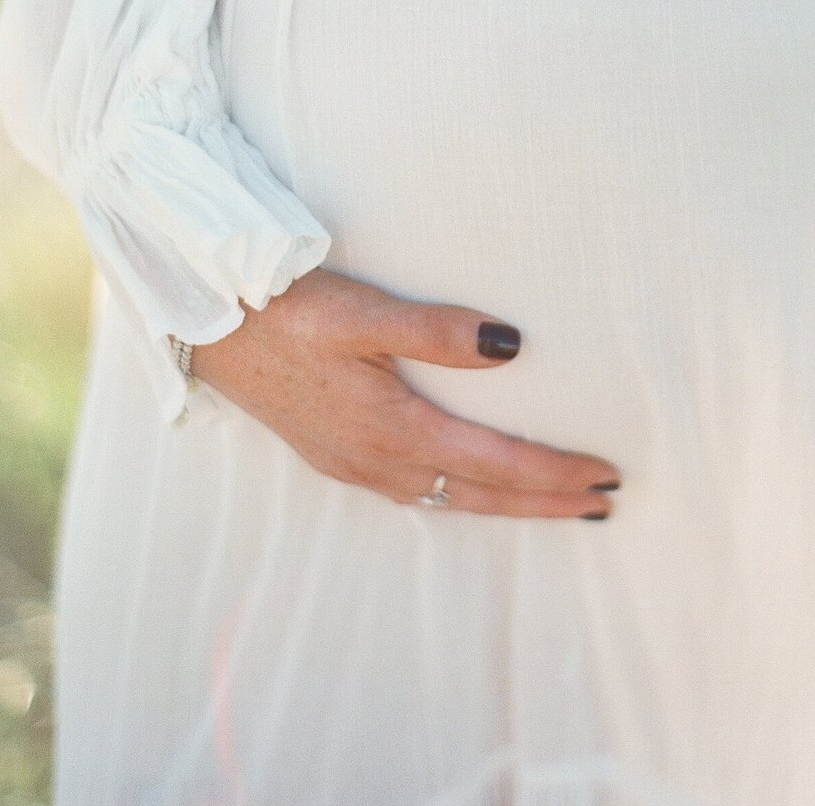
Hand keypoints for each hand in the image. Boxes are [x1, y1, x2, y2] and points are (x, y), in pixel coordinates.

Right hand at [190, 269, 621, 517]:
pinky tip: (470, 485)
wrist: (207, 325)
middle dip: (546, 502)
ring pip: (450, 498)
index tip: (607, 475)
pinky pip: (418, 492)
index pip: (496, 462)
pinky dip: (463, 494)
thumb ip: (438, 331)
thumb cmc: (287, 311)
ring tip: (556, 502)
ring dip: (508, 503)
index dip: (554, 472)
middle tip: (605, 504)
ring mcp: (353, 464)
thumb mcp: (364, 313)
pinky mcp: (336, 454)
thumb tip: (512, 346)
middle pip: (480, 494)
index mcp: (391, 429)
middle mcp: (376, 461)